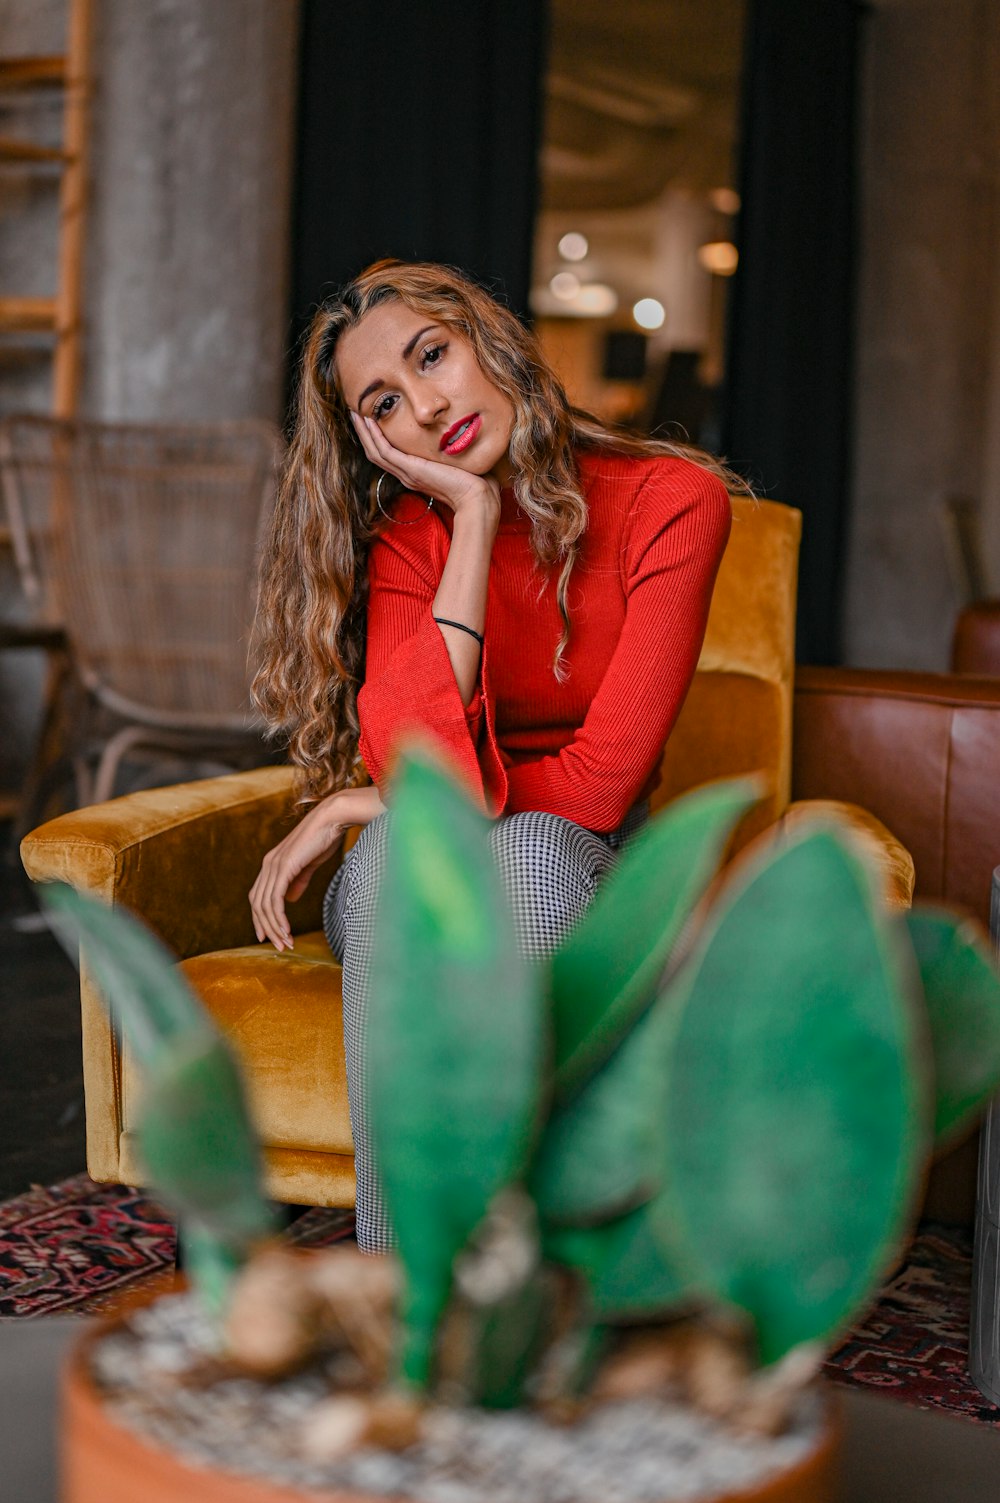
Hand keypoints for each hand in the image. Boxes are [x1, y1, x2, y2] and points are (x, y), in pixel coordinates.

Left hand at [249, 784, 385, 951]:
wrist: (332, 818)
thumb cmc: (324, 838)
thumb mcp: (309, 864)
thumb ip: (298, 881)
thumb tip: (290, 899)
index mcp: (272, 863)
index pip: (259, 896)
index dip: (261, 918)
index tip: (269, 936)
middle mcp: (268, 865)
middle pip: (258, 904)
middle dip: (267, 928)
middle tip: (280, 946)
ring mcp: (274, 865)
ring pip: (265, 905)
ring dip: (275, 928)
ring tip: (286, 943)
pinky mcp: (283, 867)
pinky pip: (275, 900)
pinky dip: (279, 918)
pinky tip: (287, 930)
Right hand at [350, 411, 499, 523]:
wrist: (477, 499)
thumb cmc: (474, 483)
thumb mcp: (458, 462)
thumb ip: (451, 450)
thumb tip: (460, 433)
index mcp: (415, 472)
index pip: (388, 453)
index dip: (376, 436)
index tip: (371, 417)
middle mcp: (407, 474)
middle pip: (375, 451)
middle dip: (364, 431)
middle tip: (355, 410)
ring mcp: (407, 473)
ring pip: (375, 450)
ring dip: (364, 431)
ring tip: (355, 411)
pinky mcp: (411, 470)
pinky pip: (384, 451)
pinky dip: (374, 436)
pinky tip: (368, 420)